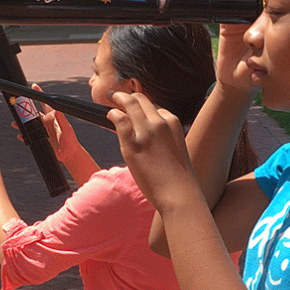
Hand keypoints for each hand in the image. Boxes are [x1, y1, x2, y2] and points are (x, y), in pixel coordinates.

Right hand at [18, 84, 82, 161]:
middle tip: (16, 106)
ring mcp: (42, 131)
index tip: (34, 86)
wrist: (69, 154)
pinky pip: (29, 137)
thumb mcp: (67, 128)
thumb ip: (62, 119)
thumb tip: (57, 110)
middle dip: (24, 110)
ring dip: (21, 124)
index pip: (45, 103)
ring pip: (29, 125)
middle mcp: (46, 122)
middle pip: (32, 114)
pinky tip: (20, 135)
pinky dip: (24, 136)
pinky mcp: (40, 139)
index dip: (39, 94)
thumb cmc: (70, 140)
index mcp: (52, 117)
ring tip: (14, 124)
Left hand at [107, 91, 196, 212]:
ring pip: (130, 103)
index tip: (135, 111)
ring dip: (119, 97)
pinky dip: (113, 112)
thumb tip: (151, 140)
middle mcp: (160, 122)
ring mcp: (146, 131)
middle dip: (128, 96)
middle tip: (118, 95)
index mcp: (173, 123)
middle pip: (141, 99)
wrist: (179, 194)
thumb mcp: (176, 150)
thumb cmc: (179, 179)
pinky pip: (119, 117)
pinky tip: (109, 115)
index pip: (155, 107)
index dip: (143, 108)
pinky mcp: (133, 142)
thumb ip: (165, 139)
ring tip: (111, 97)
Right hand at [217, 0, 262, 91]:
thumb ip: (267, 46)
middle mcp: (257, 20)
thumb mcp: (266, 58)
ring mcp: (242, 20)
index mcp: (270, 25)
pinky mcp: (227, 24)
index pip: (273, 4)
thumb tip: (270, 34)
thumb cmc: (257, 71)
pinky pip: (228, 6)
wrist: (237, 81)